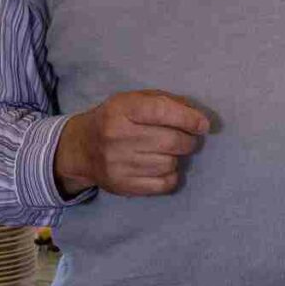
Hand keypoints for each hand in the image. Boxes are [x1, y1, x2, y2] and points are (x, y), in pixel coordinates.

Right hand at [57, 90, 212, 196]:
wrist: (81, 148)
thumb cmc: (116, 119)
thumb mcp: (133, 100)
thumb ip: (165, 102)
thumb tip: (198, 116)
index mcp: (121, 109)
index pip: (162, 111)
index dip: (189, 118)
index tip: (203, 125)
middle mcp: (118, 136)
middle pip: (172, 141)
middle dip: (188, 140)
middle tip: (187, 139)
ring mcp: (119, 163)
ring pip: (170, 163)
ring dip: (177, 158)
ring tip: (166, 152)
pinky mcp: (123, 185)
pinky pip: (164, 184)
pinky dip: (171, 176)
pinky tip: (162, 167)